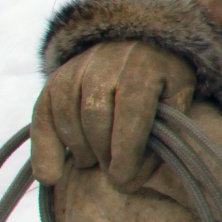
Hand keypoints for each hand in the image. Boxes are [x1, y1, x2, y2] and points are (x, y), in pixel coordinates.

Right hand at [30, 40, 195, 189]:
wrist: (136, 41)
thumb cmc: (163, 78)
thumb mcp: (179, 97)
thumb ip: (166, 132)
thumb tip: (133, 177)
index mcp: (143, 68)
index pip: (131, 115)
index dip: (126, 153)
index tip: (124, 181)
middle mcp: (104, 64)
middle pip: (96, 120)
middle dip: (105, 154)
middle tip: (115, 173)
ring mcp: (75, 70)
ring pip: (68, 121)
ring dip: (82, 151)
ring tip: (97, 161)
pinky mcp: (53, 81)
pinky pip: (42, 119)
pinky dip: (45, 150)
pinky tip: (52, 175)